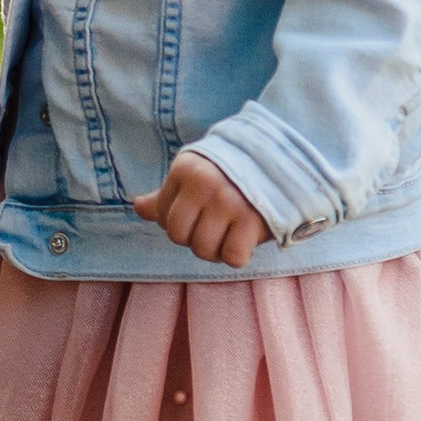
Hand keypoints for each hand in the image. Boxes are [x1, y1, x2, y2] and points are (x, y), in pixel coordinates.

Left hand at [131, 148, 266, 268]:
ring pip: (203, 250)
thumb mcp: (196, 175)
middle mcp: (204, 184)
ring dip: (216, 250)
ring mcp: (228, 201)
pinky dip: (238, 255)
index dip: (180, 223)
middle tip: (214, 228)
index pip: (163, 217)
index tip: (200, 214)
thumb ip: (168, 195)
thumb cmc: (231, 174)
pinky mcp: (252, 220)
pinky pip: (232, 257)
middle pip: (179, 236)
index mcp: (185, 170)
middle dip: (194, 239)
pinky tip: (244, 239)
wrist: (282, 164)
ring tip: (228, 234)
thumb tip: (138, 208)